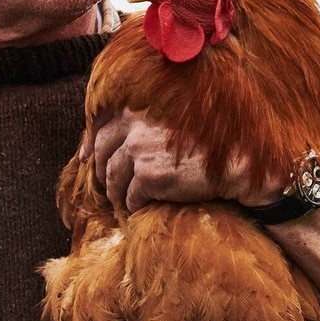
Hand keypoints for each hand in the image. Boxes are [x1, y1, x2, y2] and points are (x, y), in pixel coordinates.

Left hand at [87, 110, 275, 216]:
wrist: (235, 163)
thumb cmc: (209, 143)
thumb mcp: (173, 122)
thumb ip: (146, 125)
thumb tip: (121, 140)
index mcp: (139, 111)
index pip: (102, 125)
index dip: (89, 143)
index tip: (85, 157)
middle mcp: (135, 128)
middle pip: (102, 152)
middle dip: (99, 170)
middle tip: (102, 184)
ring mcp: (140, 152)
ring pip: (113, 178)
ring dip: (115, 192)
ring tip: (120, 201)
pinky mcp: (149, 177)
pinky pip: (131, 197)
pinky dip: (133, 205)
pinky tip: (139, 209)